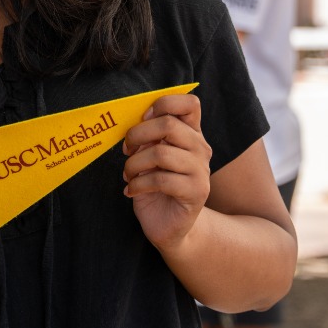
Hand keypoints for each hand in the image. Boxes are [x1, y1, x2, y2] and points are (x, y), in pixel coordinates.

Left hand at [120, 93, 211, 250]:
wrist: (169, 225)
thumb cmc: (155, 186)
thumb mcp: (149, 156)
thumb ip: (147, 137)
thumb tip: (133, 121)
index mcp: (190, 133)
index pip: (189, 103)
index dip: (163, 104)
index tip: (143, 118)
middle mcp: (200, 148)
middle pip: (169, 124)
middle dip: (137, 134)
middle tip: (126, 150)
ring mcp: (201, 170)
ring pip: (161, 153)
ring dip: (134, 164)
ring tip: (128, 175)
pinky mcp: (196, 192)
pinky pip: (161, 179)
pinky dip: (138, 184)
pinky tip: (131, 191)